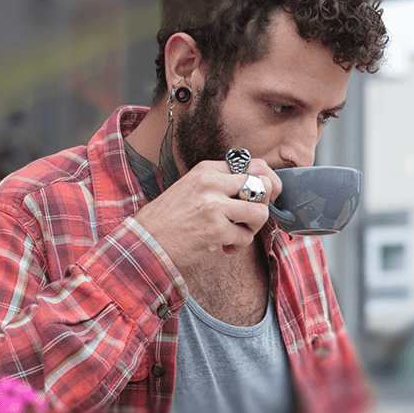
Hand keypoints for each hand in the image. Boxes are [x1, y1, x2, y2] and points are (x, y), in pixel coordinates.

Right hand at [133, 158, 282, 270]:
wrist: (145, 240)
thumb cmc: (169, 218)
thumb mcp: (192, 187)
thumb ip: (220, 184)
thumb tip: (257, 186)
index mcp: (207, 170)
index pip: (255, 165)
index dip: (268, 183)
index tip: (264, 197)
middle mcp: (212, 183)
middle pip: (264, 185)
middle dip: (265, 205)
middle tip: (251, 219)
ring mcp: (214, 206)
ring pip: (261, 213)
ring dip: (254, 228)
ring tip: (238, 233)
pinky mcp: (215, 229)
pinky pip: (246, 238)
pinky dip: (238, 246)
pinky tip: (224, 246)